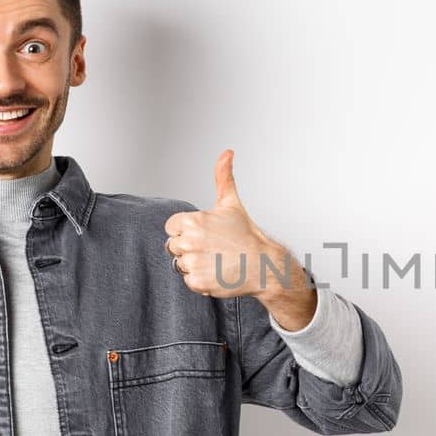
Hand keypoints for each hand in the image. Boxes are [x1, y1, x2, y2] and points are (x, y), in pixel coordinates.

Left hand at [164, 150, 300, 298]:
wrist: (264, 264)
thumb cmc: (246, 234)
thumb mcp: (231, 203)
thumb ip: (223, 177)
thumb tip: (227, 153)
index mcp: (192, 221)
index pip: (171, 228)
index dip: (187, 231)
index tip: (206, 234)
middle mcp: (189, 242)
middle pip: (173, 247)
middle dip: (190, 248)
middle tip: (213, 248)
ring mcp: (193, 263)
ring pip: (180, 264)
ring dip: (195, 265)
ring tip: (216, 260)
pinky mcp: (197, 282)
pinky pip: (188, 281)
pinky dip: (201, 280)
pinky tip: (217, 272)